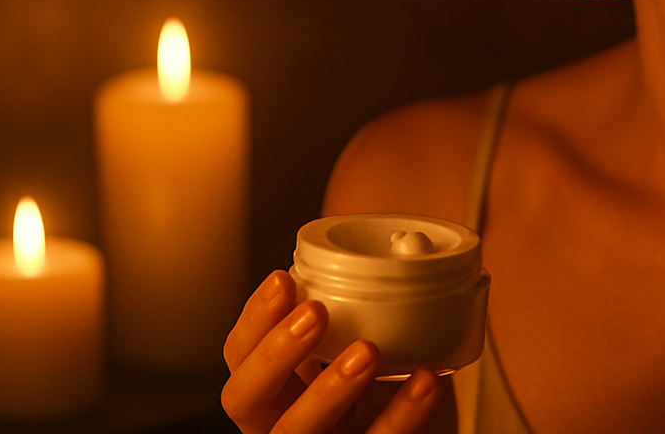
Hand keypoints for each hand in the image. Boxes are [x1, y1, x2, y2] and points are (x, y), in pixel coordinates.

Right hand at [222, 270, 442, 433]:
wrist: (423, 431)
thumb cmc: (389, 396)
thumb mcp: (361, 355)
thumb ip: (365, 315)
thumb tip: (407, 250)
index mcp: (276, 394)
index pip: (239, 358)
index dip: (253, 321)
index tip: (283, 279)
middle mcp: (285, 424)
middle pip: (246, 399)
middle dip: (274, 353)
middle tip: (315, 313)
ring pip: (297, 432)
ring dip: (329, 388)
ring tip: (368, 349)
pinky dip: (403, 414)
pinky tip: (425, 380)